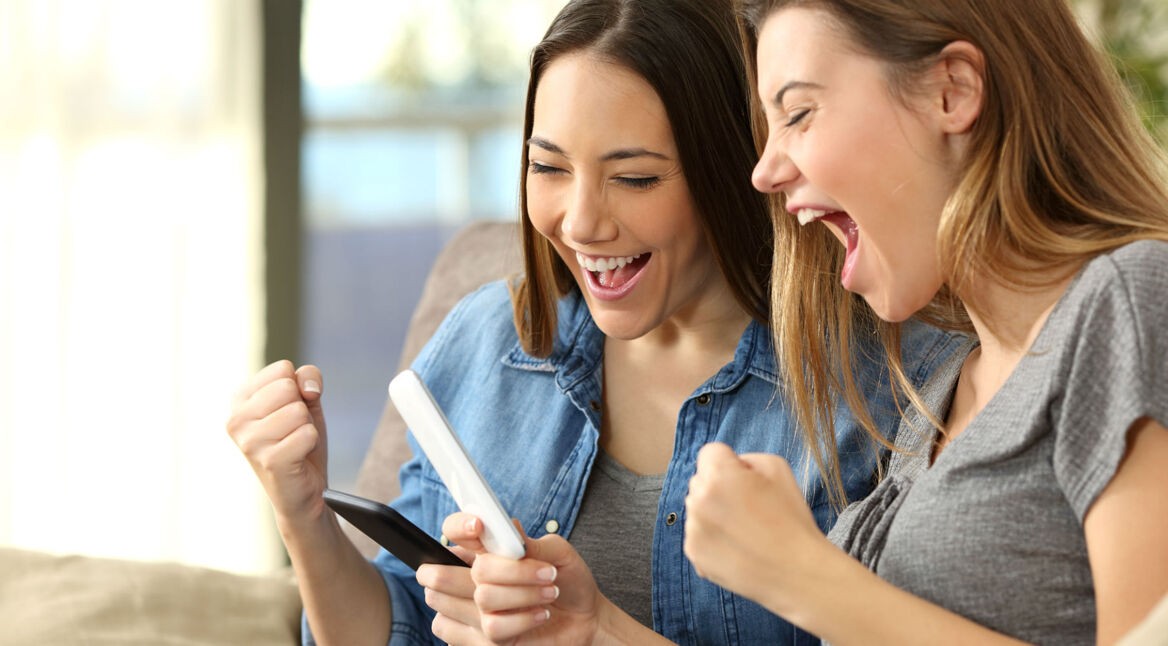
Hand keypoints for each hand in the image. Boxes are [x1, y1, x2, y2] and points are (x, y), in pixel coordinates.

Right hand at [226, 360, 328, 522]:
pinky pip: (307, 433)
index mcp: (239, 400)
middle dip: (302, 408)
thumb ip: (307, 378)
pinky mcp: (269, 460)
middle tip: (293, 431)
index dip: (299, 388)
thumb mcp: (306, 401)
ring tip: (294, 444)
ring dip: (306, 428)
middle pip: (288, 387)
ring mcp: (249, 441)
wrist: (304, 491)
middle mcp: (235, 419)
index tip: (290, 410)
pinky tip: (298, 457)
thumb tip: (308, 389)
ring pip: (298, 411)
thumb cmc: (300, 442)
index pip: (282, 369)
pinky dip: (311, 444)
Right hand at [423, 513, 607, 644]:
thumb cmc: (568, 580)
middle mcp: (473, 580)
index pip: (451, 531)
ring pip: (481, 598)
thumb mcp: (558, 553)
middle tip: (534, 567)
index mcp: (485, 551)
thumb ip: (530, 542)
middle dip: (499, 569)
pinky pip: (491, 627)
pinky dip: (523, 619)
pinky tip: (540, 614)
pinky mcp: (486, 639)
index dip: (457, 527)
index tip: (479, 526)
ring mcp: (476, 611)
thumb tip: (509, 530)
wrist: (585, 617)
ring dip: (523, 593)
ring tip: (549, 591)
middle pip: (447, 573)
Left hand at [684, 442, 827, 608]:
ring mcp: (693, 529)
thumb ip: (746, 458)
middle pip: (701, 481)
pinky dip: (713, 538)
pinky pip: (698, 534)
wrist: (796, 572)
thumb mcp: (778, 468)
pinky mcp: (694, 553)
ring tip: (745, 530)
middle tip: (749, 507)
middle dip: (719, 487)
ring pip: (698, 508)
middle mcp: (698, 499)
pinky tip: (738, 546)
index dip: (730, 463)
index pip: (710, 452)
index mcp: (718, 475)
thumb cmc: (791, 518)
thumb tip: (729, 466)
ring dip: (714, 513)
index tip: (746, 480)